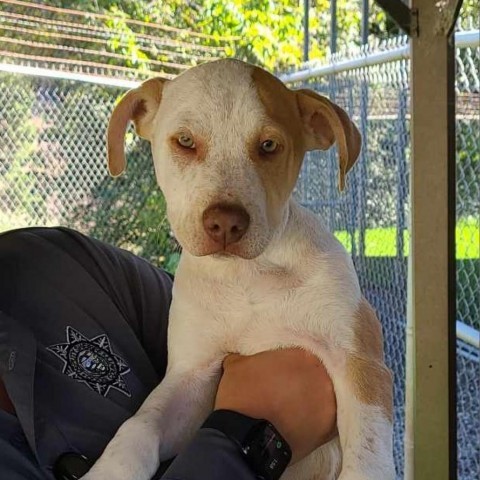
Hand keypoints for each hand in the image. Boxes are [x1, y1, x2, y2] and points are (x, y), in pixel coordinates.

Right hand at [214, 348, 336, 463]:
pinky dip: (319, 418)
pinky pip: (330, 418)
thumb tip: (250, 358)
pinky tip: (306, 420)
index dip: (295, 362)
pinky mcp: (330, 428)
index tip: (287, 369)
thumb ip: (251, 356)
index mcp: (301, 354)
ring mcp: (330, 401)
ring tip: (299, 405)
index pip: (304, 352)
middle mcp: (321, 374)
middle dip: (307, 378)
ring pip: (327, 394)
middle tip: (293, 386)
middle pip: (319, 372)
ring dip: (316, 397)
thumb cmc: (241, 396)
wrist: (245, 438)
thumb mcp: (237, 363)